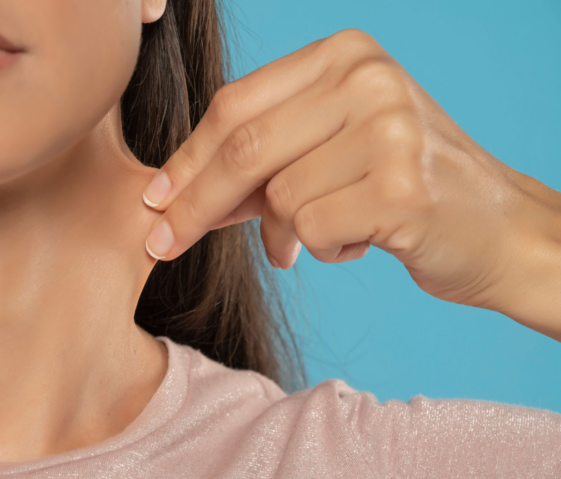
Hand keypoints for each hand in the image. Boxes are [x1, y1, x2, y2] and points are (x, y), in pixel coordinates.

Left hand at [141, 28, 560, 319]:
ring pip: (278, 196)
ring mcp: (390, 128)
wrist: (498, 228)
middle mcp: (367, 79)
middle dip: (196, 203)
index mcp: (344, 55)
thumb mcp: (331, 149)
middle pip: (244, 148)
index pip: (236, 106)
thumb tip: (176, 192)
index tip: (154, 199)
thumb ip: (264, 156)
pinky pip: (311, 229)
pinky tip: (360, 241)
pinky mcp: (401, 186)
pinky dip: (323, 247)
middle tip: (166, 243)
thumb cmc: (403, 188)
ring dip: (285, 232)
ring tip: (326, 233)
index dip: (186, 158)